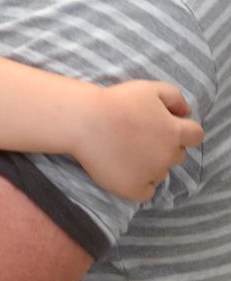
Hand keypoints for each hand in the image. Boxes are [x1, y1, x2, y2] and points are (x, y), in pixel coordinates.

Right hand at [74, 81, 204, 201]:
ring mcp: (151, 174)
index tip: (164, 128)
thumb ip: (175, 98)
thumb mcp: (149, 88)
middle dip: (164, 147)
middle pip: (177, 155)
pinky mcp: (132, 188)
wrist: (84, 122)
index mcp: (174, 131)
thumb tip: (186, 111)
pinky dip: (140, 184)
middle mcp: (167, 155)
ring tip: (126, 152)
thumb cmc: (115, 102)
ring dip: (150, 165)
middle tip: (139, 139)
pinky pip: (146, 192)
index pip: (195, 136)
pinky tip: (126, 171)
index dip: (181, 131)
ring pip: (160, 173)